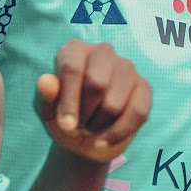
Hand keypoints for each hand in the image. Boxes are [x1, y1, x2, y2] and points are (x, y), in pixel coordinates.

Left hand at [33, 40, 149, 162]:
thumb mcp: (47, 113)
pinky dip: (118, 133)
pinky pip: (137, 113)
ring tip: (91, 126)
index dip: (69, 100)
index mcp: (74, 50)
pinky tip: (104, 140)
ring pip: (114, 103)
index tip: (65, 125)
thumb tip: (45, 82)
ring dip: (99, 124)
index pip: (73, 68)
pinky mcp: (144, 87)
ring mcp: (127, 67)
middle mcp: (102, 51)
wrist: (84, 140)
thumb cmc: (64, 118)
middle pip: (96, 83)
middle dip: (85, 113)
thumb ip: (45, 97)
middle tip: (79, 124)